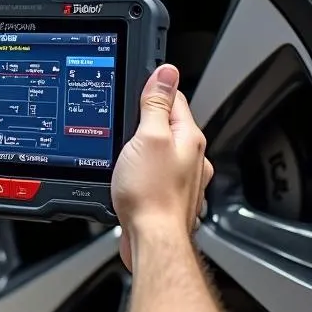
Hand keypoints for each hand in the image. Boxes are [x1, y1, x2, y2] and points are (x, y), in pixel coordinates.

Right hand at [111, 64, 213, 271]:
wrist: (153, 239)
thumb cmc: (151, 193)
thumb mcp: (148, 137)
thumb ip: (156, 104)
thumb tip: (165, 72)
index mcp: (188, 137)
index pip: (174, 97)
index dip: (152, 88)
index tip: (136, 84)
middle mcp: (190, 156)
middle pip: (166, 123)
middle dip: (144, 119)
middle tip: (121, 119)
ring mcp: (180, 177)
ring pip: (159, 149)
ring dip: (141, 146)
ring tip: (122, 148)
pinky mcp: (167, 195)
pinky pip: (153, 171)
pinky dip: (140, 168)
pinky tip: (128, 174)